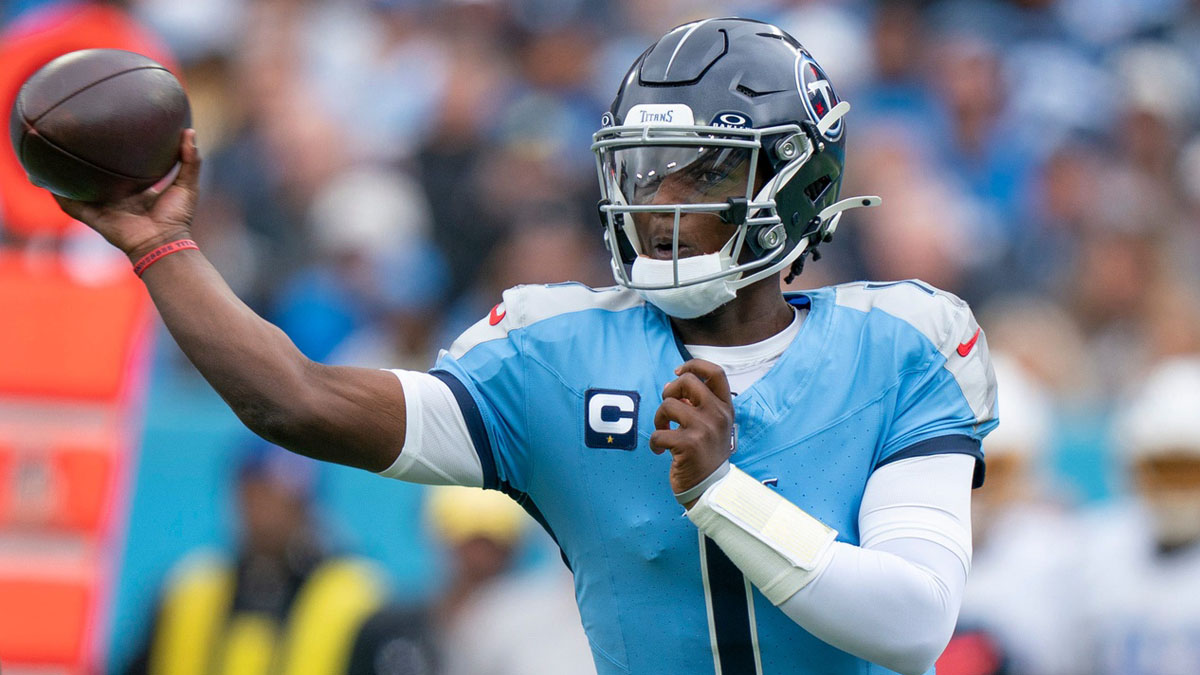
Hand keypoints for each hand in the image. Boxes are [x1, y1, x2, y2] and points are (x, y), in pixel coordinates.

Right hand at [53, 129, 201, 258]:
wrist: (165, 242)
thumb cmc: (178, 217)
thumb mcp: (187, 185)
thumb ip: (190, 160)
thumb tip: (190, 131)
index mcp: (136, 190)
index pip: (122, 168)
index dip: (115, 154)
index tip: (110, 134)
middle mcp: (116, 197)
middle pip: (96, 176)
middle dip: (85, 161)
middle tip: (74, 138)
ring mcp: (103, 206)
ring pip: (78, 189)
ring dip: (63, 176)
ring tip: (47, 155)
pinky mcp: (94, 216)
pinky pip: (71, 204)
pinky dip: (59, 194)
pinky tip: (44, 179)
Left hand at [650, 359, 734, 507]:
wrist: (711, 489)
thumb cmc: (706, 455)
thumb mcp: (712, 426)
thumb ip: (697, 404)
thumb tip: (672, 385)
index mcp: (725, 408)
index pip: (715, 372)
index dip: (694, 365)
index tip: (677, 372)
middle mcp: (718, 414)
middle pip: (687, 380)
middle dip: (669, 391)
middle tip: (668, 410)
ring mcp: (704, 428)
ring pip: (668, 404)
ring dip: (659, 418)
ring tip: (664, 433)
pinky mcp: (689, 444)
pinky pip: (659, 432)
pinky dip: (654, 442)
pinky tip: (660, 451)